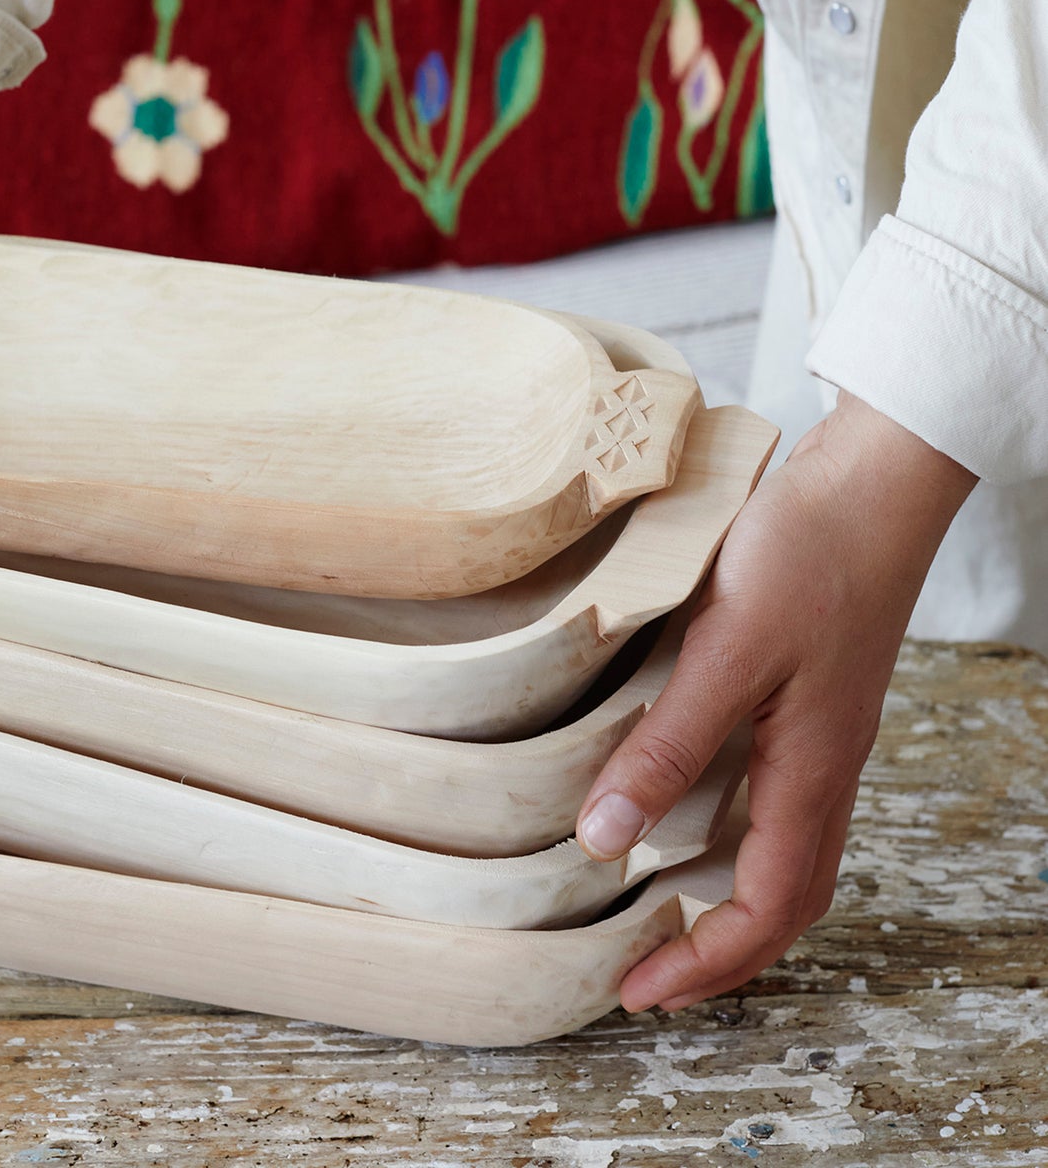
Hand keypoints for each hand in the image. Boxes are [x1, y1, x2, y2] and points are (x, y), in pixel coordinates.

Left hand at [574, 389, 976, 1011]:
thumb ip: (668, 742)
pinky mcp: (807, 690)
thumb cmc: (808, 555)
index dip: (704, 964)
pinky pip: (774, 789)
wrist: (872, 482)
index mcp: (810, 772)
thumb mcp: (725, 651)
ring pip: (783, 845)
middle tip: (648, 973)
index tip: (637, 993)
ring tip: (656, 904)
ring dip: (728, 891)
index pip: (766, 908)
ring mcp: (819, 729)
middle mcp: (822, 765)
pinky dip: (731, 823)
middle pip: (786, 896)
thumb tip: (603, 837)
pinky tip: (681, 796)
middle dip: (722, 951)